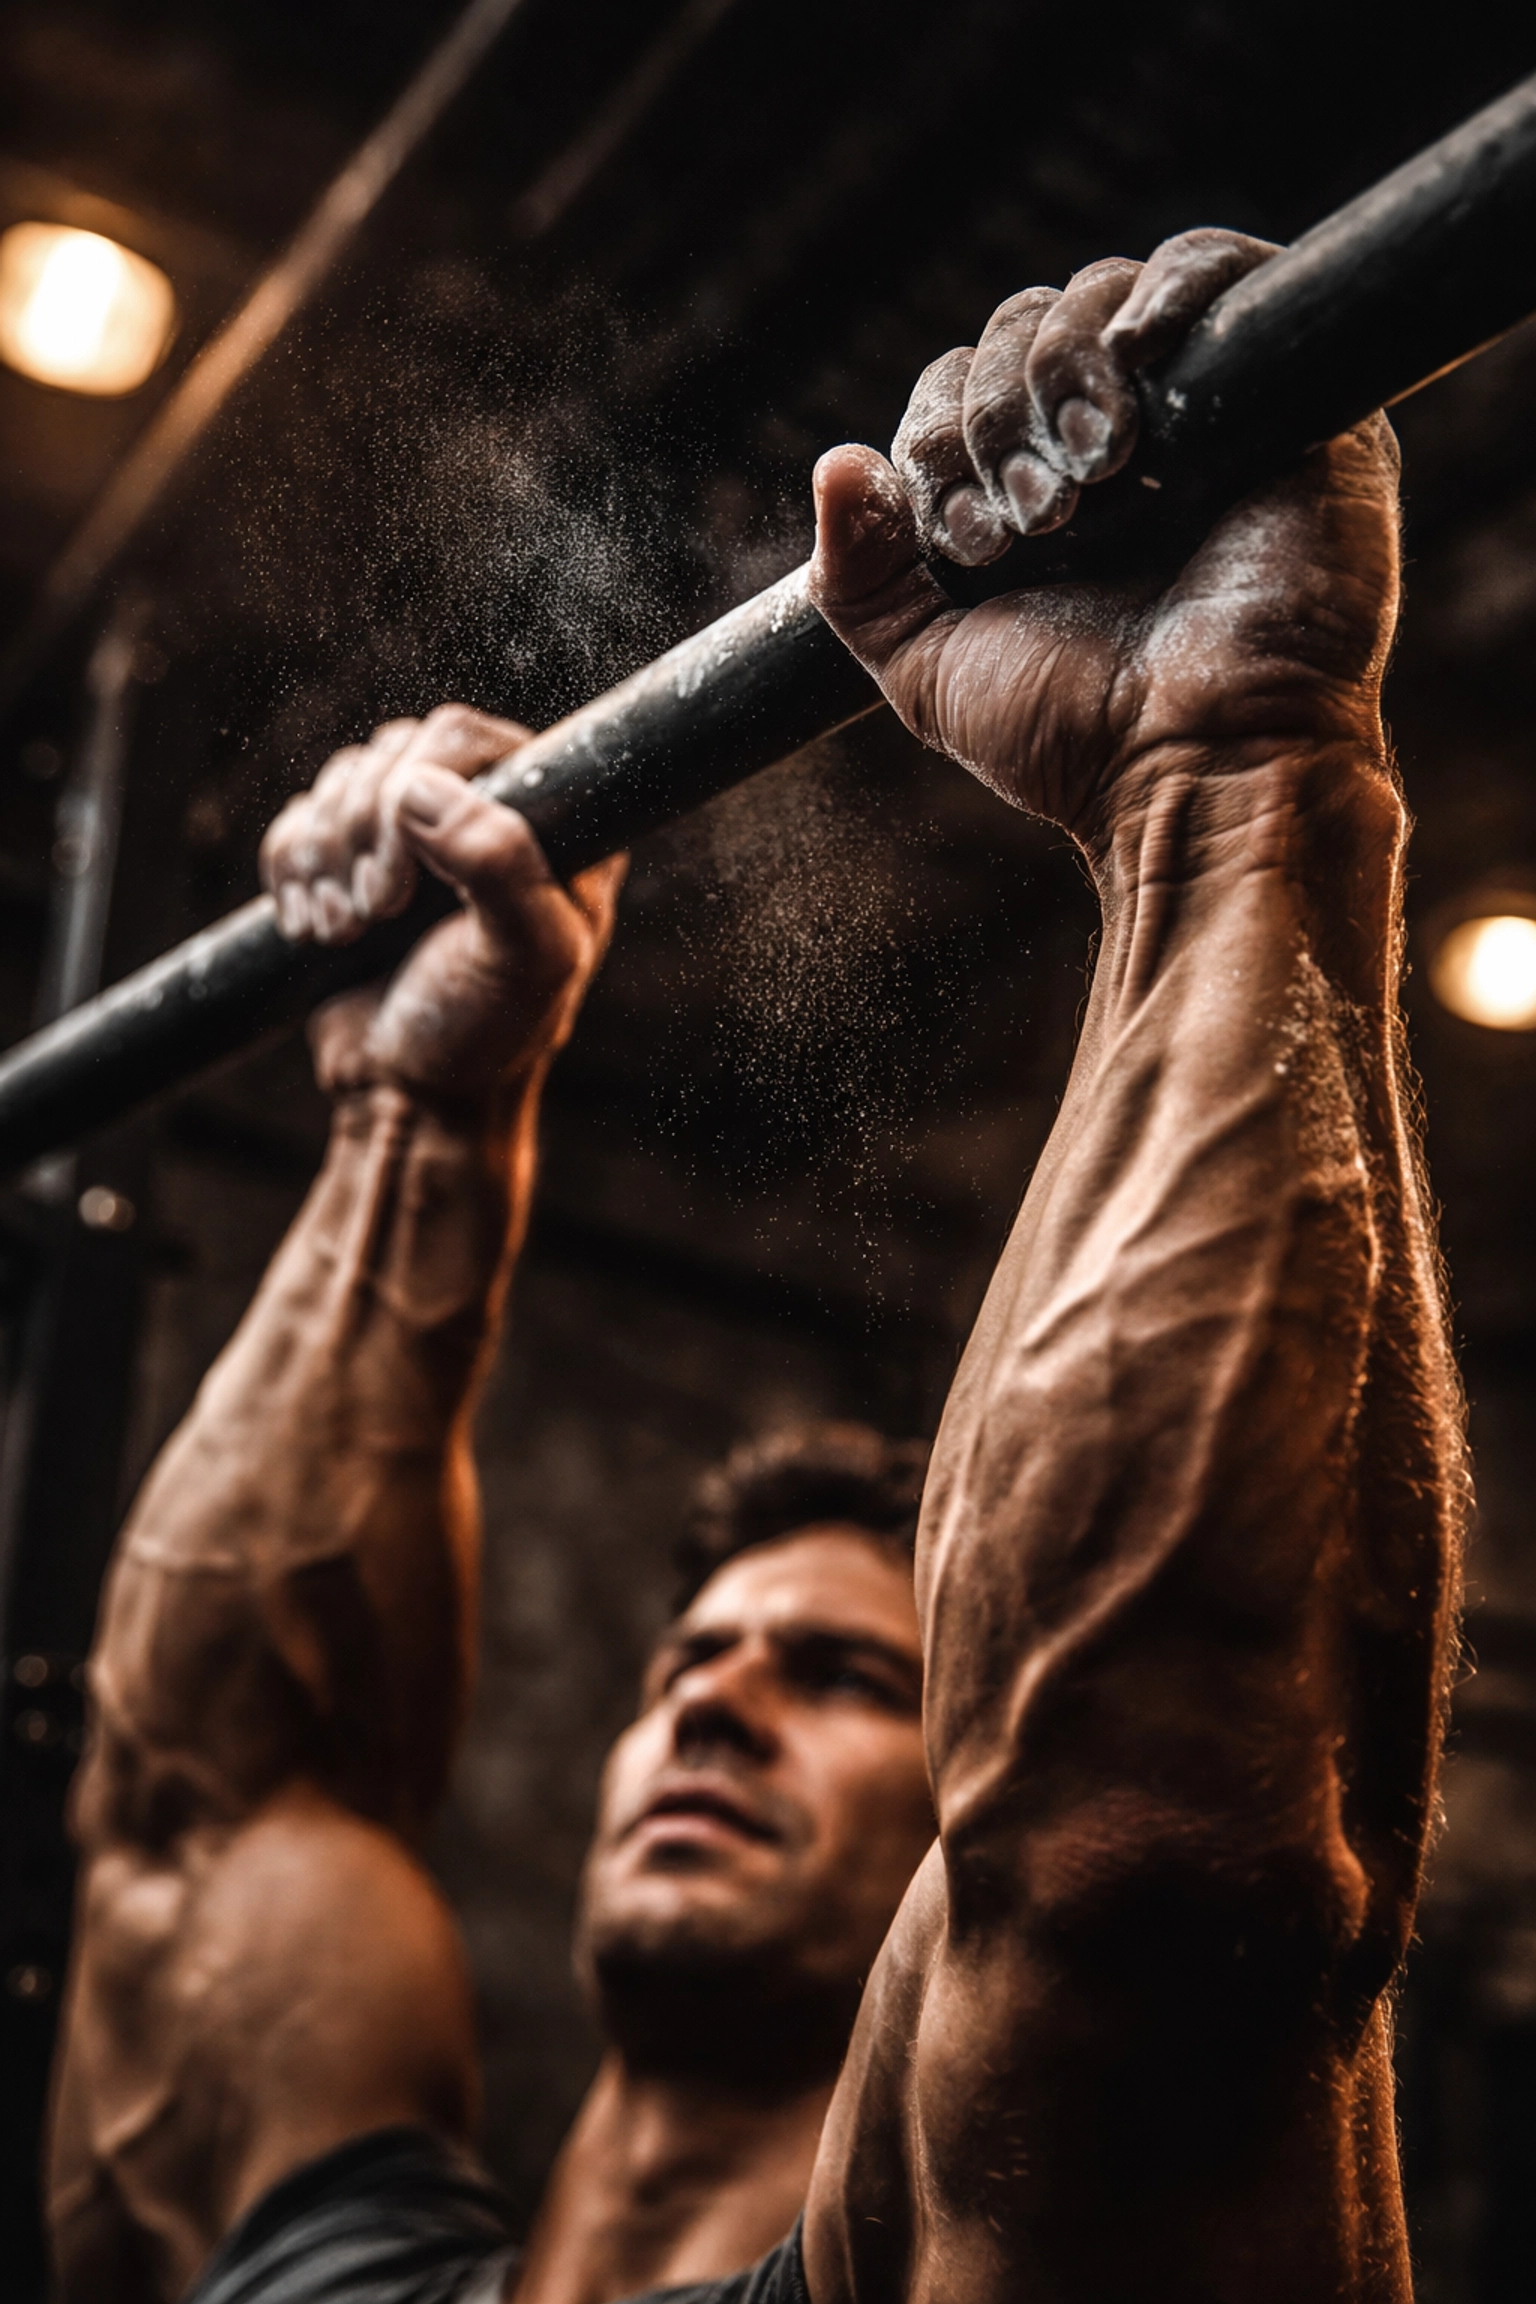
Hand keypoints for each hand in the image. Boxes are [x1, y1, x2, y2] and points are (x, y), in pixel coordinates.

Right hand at [260, 705, 624, 1108]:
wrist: (410, 1095)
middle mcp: (490, 811)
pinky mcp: (356, 857)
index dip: (413, 792)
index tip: (400, 890)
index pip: (463, 739)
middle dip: (361, 836)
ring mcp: (419, 831)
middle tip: (372, 919)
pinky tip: (316, 929)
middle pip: (393, 752)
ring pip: (341, 780)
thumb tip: (424, 789)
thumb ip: (501, 868)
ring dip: (323, 862)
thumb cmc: (485, 1034)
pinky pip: (299, 818)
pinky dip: (291, 871)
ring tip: (344, 933)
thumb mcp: (524, 961)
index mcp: (554, 822)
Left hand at [808, 231, 1400, 849]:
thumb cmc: (1076, 734)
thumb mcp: (928, 670)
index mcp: (1031, 497)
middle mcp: (1111, 446)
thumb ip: (860, 581)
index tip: (972, 543)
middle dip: (1000, 414)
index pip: (956, 392)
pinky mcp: (1288, 391)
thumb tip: (834, 464)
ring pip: (1100, 299)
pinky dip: (1170, 287)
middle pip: (1019, 333)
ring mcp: (1199, 412)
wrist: (1200, 760)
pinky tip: (1138, 352)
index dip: (941, 441)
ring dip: (1064, 371)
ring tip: (1094, 476)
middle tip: (1038, 518)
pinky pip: (1224, 270)